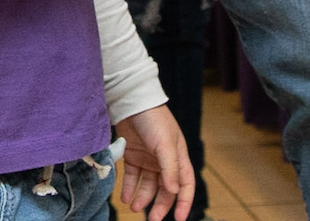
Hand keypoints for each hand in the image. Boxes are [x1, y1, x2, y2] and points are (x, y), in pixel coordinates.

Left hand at [116, 106, 195, 220]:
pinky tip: (124, 197)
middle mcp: (164, 161)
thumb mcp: (165, 144)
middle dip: (160, 205)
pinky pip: (131, 176)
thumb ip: (170, 169)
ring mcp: (147, 159)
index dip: (184, 202)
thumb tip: (174, 192)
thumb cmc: (153, 119)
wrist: (131, 100)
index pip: (185, 185)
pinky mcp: (132, 155)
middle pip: (165, 189)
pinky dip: (128, 188)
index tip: (180, 219)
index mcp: (178, 158)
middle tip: (153, 219)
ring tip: (134, 207)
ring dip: (142, 198)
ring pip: (147, 185)